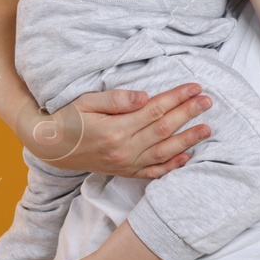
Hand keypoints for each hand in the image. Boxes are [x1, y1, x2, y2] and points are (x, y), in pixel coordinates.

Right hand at [16, 82, 213, 178]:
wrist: (52, 147)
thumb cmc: (69, 119)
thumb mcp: (87, 101)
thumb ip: (117, 99)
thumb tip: (144, 97)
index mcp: (116, 129)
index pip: (154, 110)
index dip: (177, 98)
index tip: (195, 87)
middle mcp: (124, 149)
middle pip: (164, 129)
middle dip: (188, 114)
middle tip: (207, 102)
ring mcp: (126, 164)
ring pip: (164, 152)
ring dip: (187, 140)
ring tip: (207, 129)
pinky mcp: (125, 172)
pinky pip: (153, 172)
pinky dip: (171, 166)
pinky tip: (187, 158)